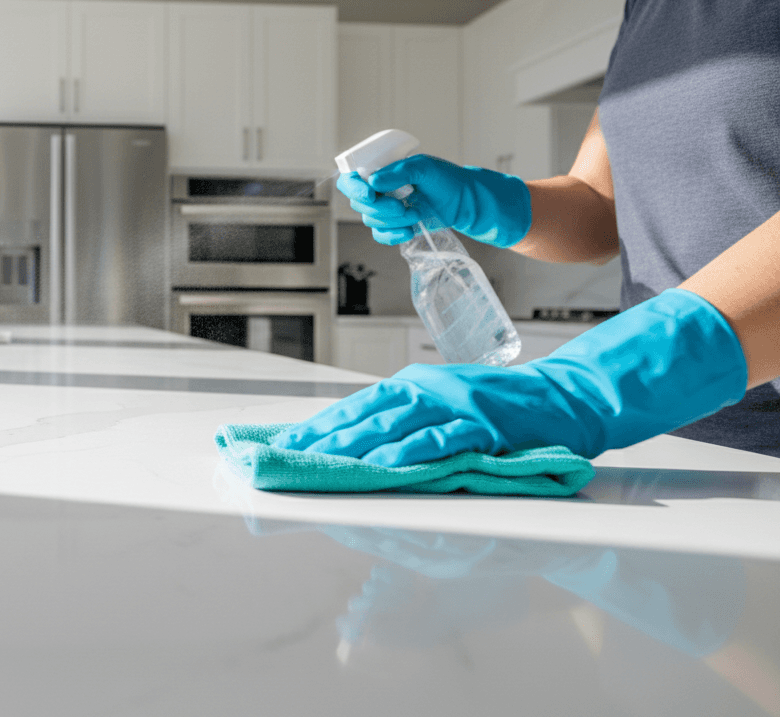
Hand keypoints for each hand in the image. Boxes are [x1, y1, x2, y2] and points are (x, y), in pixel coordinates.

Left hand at [273, 289, 746, 465]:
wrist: (565, 398)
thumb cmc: (502, 408)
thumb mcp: (448, 406)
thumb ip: (409, 421)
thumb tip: (366, 443)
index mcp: (415, 385)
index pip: (356, 406)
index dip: (318, 424)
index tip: (284, 441)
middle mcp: (426, 388)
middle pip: (363, 414)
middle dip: (321, 436)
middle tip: (284, 453)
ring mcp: (453, 403)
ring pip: (390, 424)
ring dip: (351, 444)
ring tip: (317, 460)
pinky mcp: (480, 422)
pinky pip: (435, 439)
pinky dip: (406, 452)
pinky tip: (379, 464)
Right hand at [337, 154, 531, 246]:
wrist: (466, 203)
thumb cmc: (447, 180)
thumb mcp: (425, 167)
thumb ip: (398, 172)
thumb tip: (373, 181)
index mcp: (380, 171)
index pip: (349, 178)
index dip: (352, 186)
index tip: (369, 192)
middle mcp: (378, 190)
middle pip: (358, 203)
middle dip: (379, 208)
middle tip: (402, 205)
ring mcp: (384, 209)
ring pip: (369, 220)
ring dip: (392, 220)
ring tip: (415, 213)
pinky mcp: (393, 227)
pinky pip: (380, 236)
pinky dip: (392, 236)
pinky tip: (408, 231)